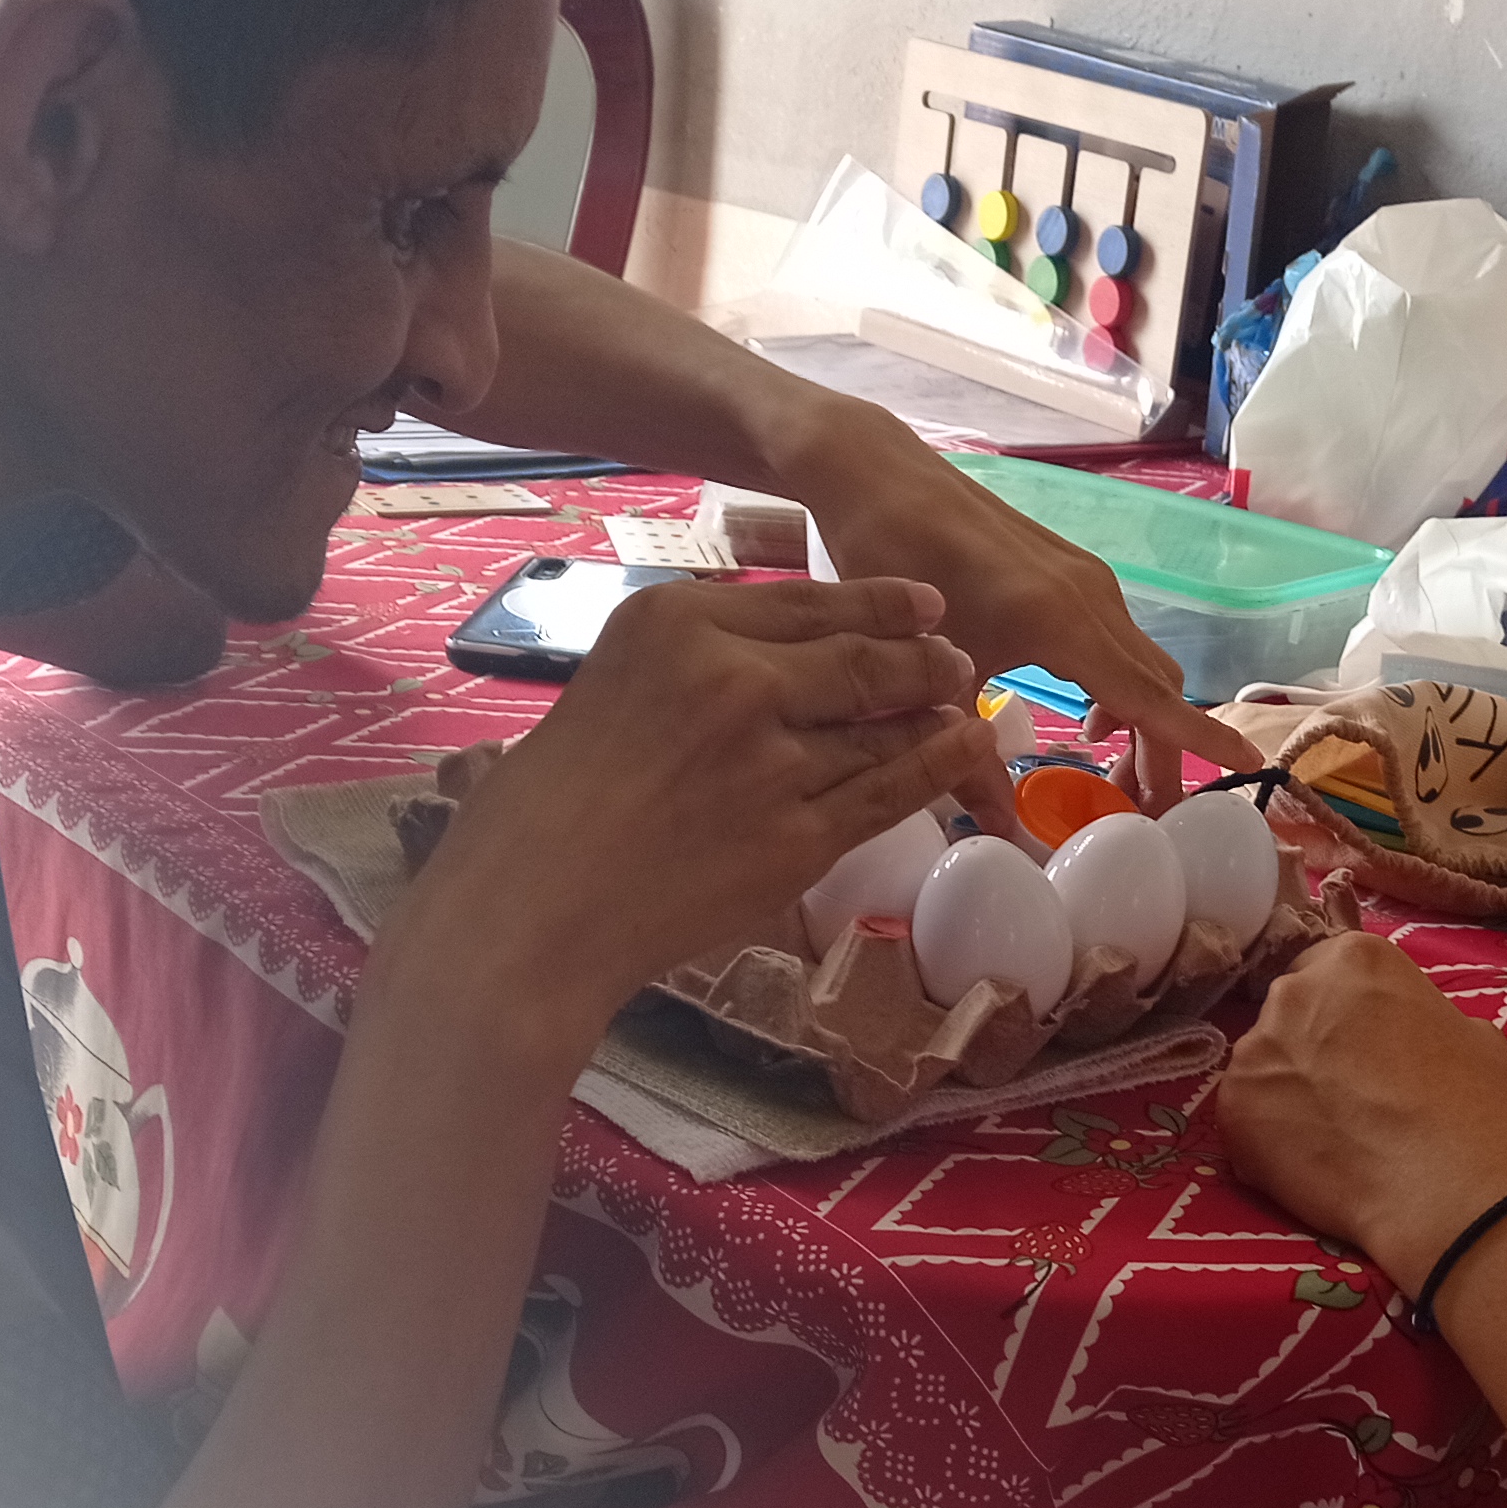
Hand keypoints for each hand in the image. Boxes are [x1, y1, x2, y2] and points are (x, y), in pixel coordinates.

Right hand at [409, 574, 992, 1036]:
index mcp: (674, 622)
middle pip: (858, 655)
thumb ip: (692, 657)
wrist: (534, 907)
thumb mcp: (610, 681)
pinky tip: (971, 747)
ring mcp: (773, 758)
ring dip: (935, 709)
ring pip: (882, 723)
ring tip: (965, 702)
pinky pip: (890, 791)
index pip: (802, 601)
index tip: (921, 605)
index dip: (878, 603)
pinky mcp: (798, 835)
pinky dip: (940, 765)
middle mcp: (732, 675)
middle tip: (955, 659)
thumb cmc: (547, 805)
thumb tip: (779, 651)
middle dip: (921, 654)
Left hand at [789, 407, 1259, 803]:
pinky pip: (1121, 639)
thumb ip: (965, 755)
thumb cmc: (890, 563)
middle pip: (1158, 687)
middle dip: (1162, 752)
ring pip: (1142, 661)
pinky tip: (1085, 713)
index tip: (1241, 767)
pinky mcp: (1070, 570)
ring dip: (1143, 719)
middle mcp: (1092, 597)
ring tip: (1110, 774)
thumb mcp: (928, 672)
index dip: (1195, 740)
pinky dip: (1123, 684)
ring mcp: (1086, 578)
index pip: (1151, 697)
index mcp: (1065, 624)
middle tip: (1138, 811)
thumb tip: (1004, 830)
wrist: (875, 473)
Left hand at [1217, 935, 1506, 1292]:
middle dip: (1311, 1047)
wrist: (1448, 1185)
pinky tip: (1309, 1165)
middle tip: (1348, 1095)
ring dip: (1286, 1092)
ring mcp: (1256, 1049)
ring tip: (1330, 1137)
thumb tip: (1407, 1034)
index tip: (1362, 1046)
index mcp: (1355, 958)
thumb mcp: (1470, 1032)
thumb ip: (1418, 1016)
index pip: (1329, 969)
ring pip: (1263, 1065)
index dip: (1345, 1014)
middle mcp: (1294, 990)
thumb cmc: (1477, 1105)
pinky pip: (1244, 1117)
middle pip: (1290, 1012)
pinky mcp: (1233, 1108)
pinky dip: (1267, 1140)